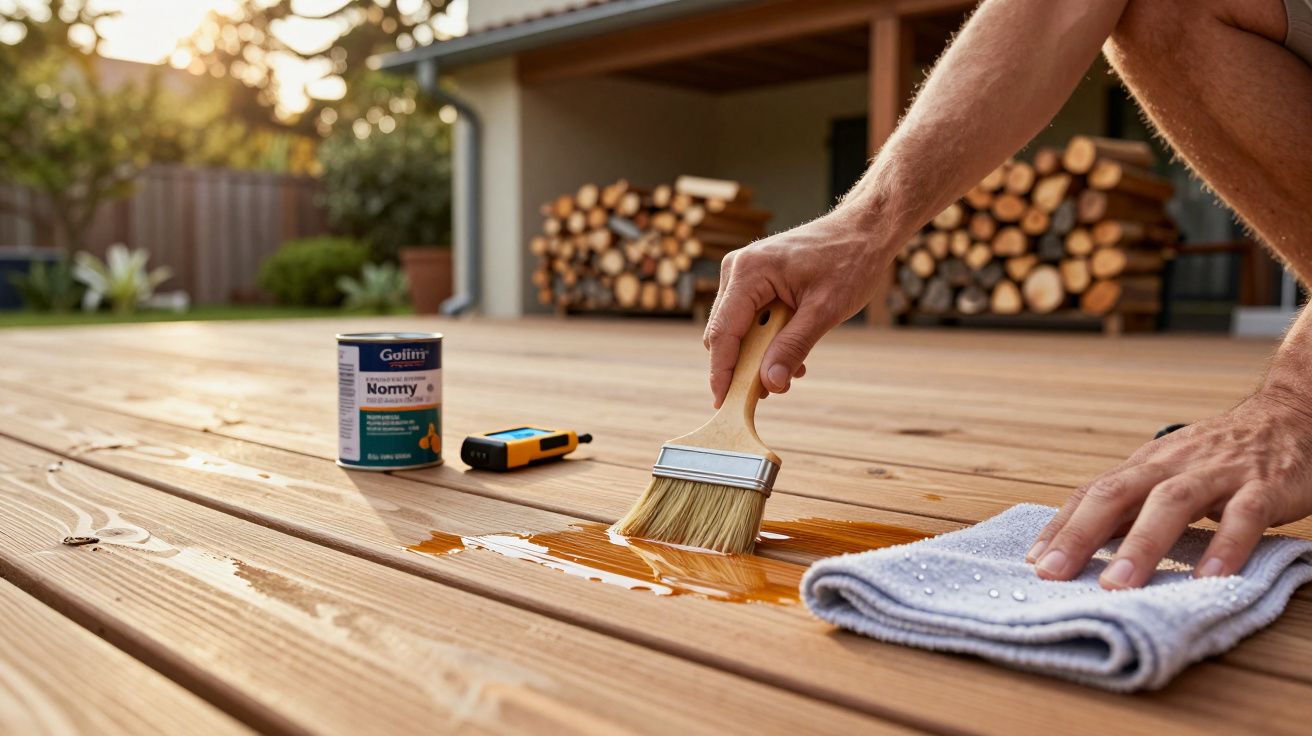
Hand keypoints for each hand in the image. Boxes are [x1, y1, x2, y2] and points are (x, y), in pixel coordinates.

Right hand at [702, 208, 890, 406]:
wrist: (864, 230)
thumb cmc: (849, 261)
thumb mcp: (825, 310)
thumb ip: (794, 347)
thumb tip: (770, 384)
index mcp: (749, 272)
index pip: (723, 332)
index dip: (721, 372)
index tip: (724, 403)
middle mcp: (737, 269)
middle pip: (724, 333)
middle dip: (742, 366)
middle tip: (767, 393)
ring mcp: (744, 273)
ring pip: (736, 328)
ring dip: (757, 355)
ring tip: (790, 373)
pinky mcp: (754, 278)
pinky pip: (749, 318)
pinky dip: (765, 340)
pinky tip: (791, 354)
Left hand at [1027, 388, 1311, 587]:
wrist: (1290, 414)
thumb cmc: (1218, 454)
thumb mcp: (1168, 472)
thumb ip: (1133, 505)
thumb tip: (1084, 545)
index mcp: (1144, 465)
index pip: (1092, 493)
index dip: (1061, 526)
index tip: (1033, 562)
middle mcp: (1172, 465)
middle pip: (1117, 494)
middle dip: (1081, 535)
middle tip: (1053, 574)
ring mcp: (1217, 473)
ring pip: (1172, 503)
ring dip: (1141, 545)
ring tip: (1117, 585)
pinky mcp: (1264, 486)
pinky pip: (1244, 515)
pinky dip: (1225, 545)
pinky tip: (1208, 577)